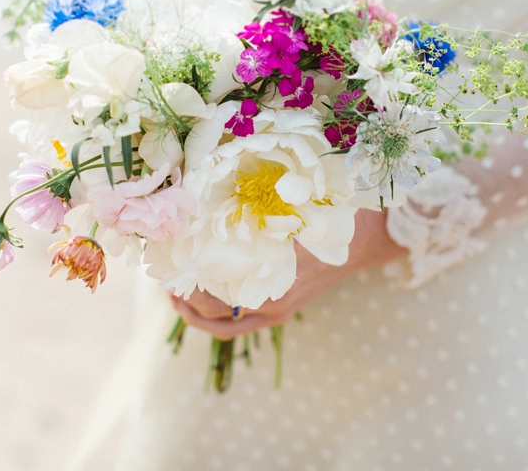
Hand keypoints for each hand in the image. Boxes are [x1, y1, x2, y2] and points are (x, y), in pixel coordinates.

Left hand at [170, 208, 405, 339]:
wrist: (365, 238)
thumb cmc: (326, 214)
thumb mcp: (288, 206)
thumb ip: (253, 212)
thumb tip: (201, 201)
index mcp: (269, 274)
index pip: (213, 288)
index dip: (184, 276)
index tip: (166, 258)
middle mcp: (270, 299)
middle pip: (211, 309)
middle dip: (183, 293)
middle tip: (162, 273)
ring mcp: (275, 309)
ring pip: (221, 324)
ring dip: (194, 310)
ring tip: (174, 292)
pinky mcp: (280, 310)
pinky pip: (238, 325)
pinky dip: (215, 318)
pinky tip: (198, 302)